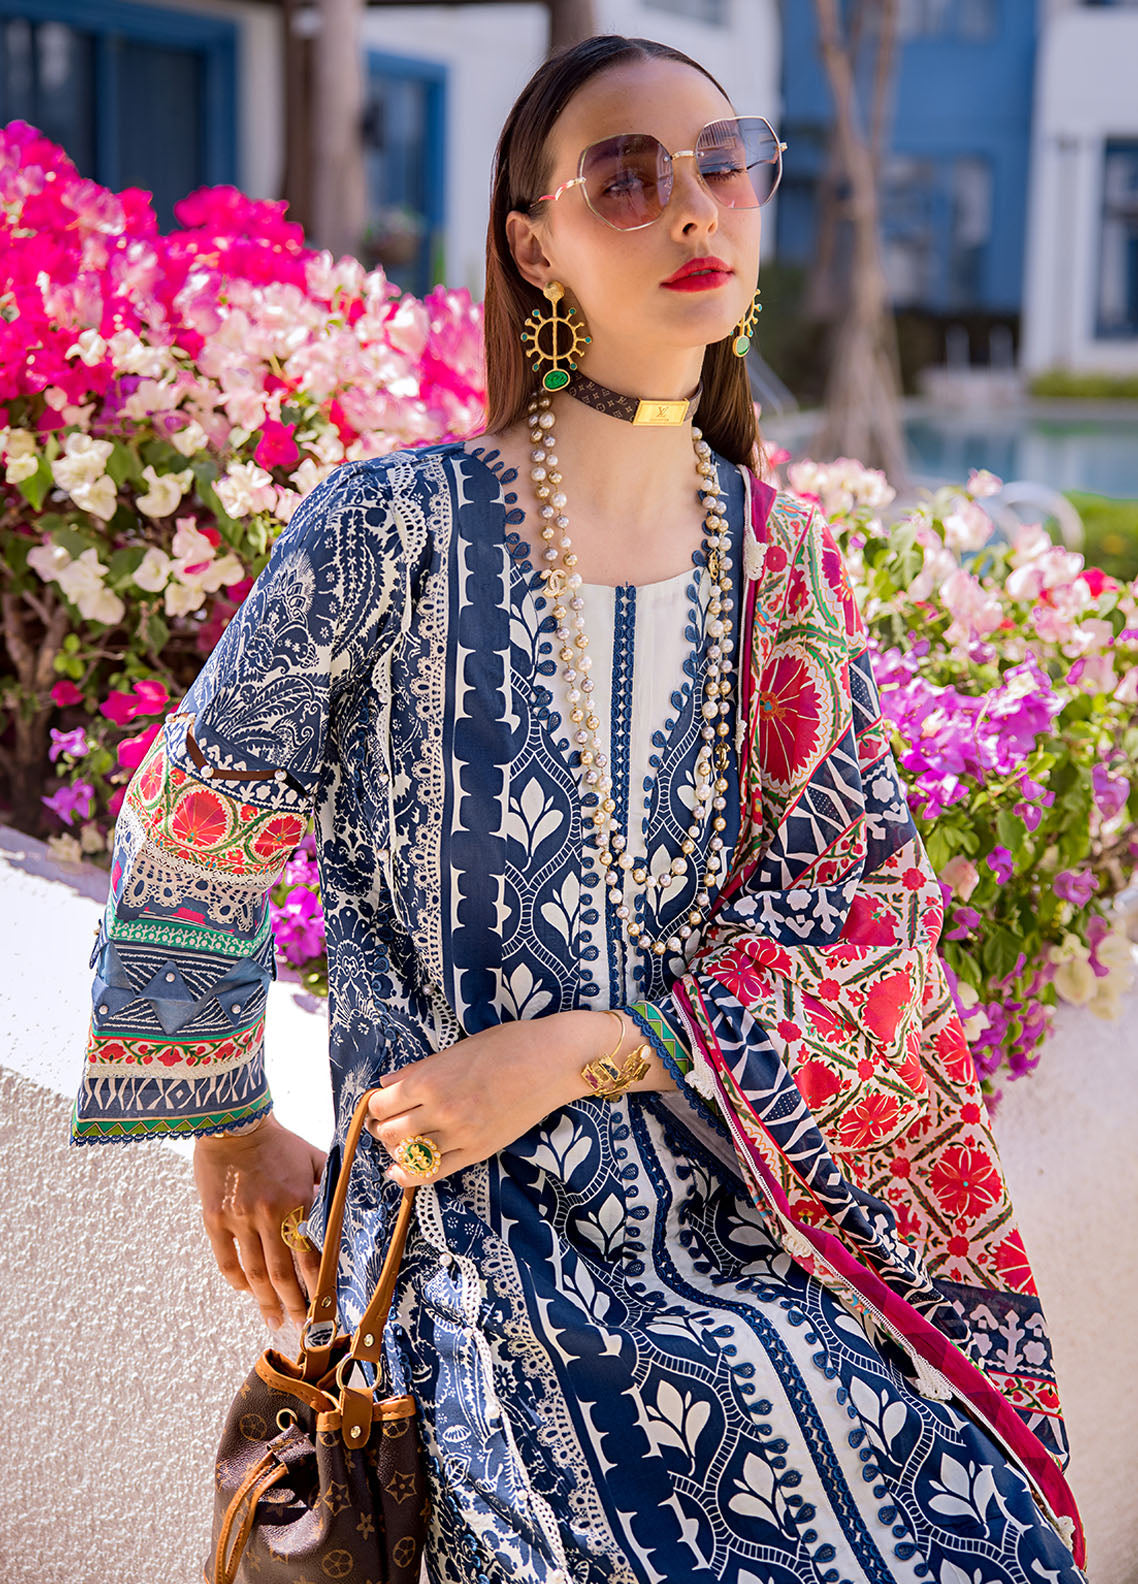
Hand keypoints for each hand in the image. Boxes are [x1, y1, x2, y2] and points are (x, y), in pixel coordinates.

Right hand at [193, 1114, 326, 1329]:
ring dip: (265, 1300)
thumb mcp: (314, 1157)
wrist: (233, 1123)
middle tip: (301, 1326)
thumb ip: (328, 1187)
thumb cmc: (278, 1140)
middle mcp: (269, 1215)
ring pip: (254, 1272)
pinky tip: (245, 1292)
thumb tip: (342, 1215)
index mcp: (297, 1201)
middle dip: (294, 1304)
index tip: (326, 1308)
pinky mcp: (215, 1219)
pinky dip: (236, 1280)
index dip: (318, 1288)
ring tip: (273, 1320)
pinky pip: (226, 1258)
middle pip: (282, 1273)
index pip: (311, 1257)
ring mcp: (239, 1219)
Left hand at [366, 1013, 594, 1187]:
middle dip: (380, 1127)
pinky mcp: (478, 1151)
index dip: (374, 1106)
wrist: (553, 1061)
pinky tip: (399, 1171)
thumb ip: (418, 1070)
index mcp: (431, 1079)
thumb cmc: (508, 1045)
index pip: (381, 1104)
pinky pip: (434, 1172)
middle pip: (389, 1131)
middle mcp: (441, 1110)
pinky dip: (410, 1174)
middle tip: (383, 1121)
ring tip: (398, 1139)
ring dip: (395, 1148)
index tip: (378, 1104)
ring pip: (408, 1154)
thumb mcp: (456, 1049)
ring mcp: (460, 1134)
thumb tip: (386, 1085)